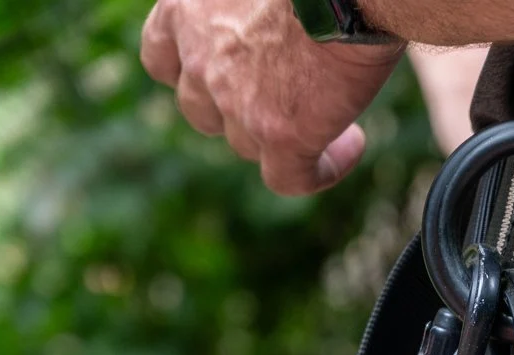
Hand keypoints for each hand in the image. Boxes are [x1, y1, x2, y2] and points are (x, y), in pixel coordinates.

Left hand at [141, 0, 402, 195]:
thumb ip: (245, 5)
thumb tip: (273, 26)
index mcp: (185, 7)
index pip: (160, 57)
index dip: (186, 72)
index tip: (217, 71)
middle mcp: (200, 56)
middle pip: (205, 113)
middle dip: (238, 110)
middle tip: (284, 93)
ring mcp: (236, 101)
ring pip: (247, 144)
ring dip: (284, 135)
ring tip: (331, 110)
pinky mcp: (278, 134)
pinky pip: (290, 178)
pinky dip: (321, 169)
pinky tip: (352, 145)